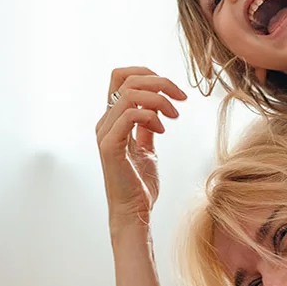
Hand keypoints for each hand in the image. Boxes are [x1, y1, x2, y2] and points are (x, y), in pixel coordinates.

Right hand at [95, 67, 187, 230]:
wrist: (134, 212)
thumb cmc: (140, 185)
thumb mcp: (147, 149)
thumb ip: (147, 127)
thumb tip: (157, 109)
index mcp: (112, 119)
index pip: (121, 77)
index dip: (147, 73)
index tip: (172, 89)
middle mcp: (105, 122)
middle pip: (126, 79)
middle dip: (159, 82)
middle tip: (181, 98)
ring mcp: (105, 133)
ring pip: (128, 93)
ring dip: (158, 99)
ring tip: (174, 115)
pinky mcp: (110, 146)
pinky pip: (129, 115)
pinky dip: (151, 117)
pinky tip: (162, 130)